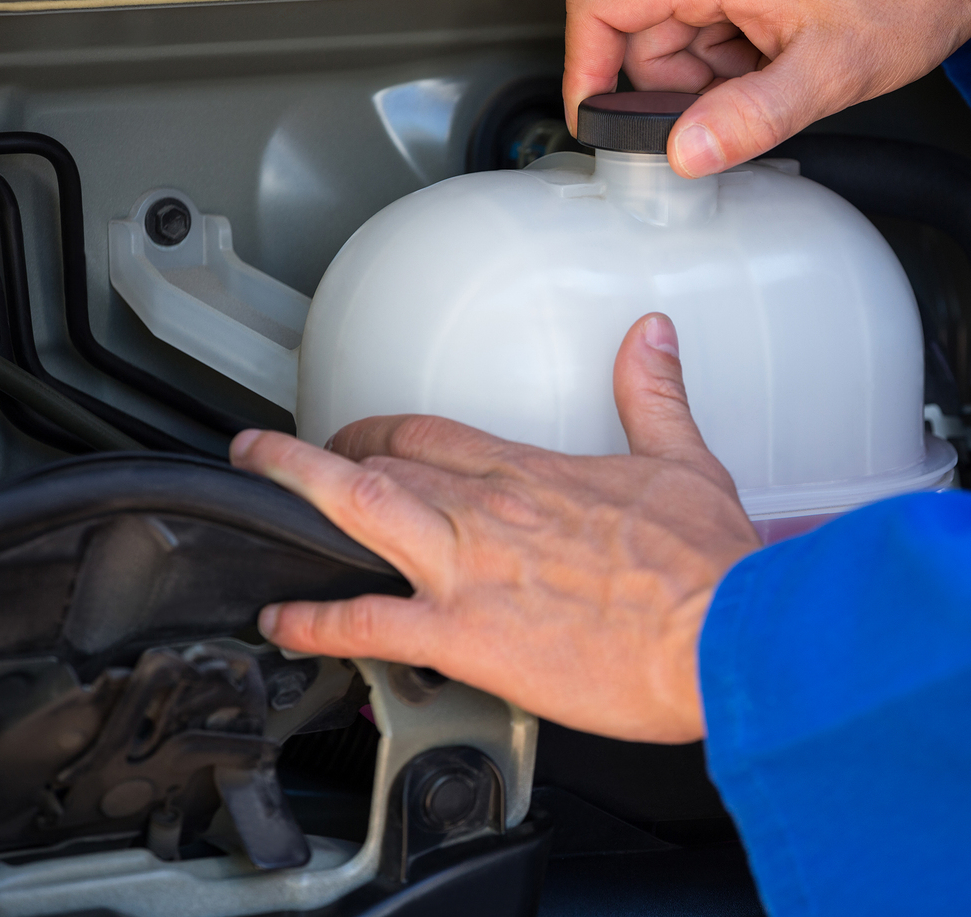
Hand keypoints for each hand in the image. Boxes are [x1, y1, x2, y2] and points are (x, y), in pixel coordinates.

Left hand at [229, 314, 759, 742]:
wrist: (720, 636)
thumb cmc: (707, 566)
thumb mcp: (685, 460)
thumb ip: (653, 394)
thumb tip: (651, 334)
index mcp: (533, 472)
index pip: (432, 432)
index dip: (382, 429)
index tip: (363, 434)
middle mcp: (487, 510)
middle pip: (380, 463)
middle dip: (323, 457)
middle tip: (286, 459)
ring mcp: (466, 571)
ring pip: (355, 511)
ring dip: (293, 491)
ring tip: (250, 483)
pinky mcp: (463, 636)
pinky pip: (365, 622)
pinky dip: (313, 620)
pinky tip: (281, 619)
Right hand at [563, 0, 970, 177]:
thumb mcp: (829, 75)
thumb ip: (748, 119)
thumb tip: (685, 152)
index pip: (601, 3)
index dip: (586, 67)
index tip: (597, 113)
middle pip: (644, 21)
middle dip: (682, 79)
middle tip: (743, 99)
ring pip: (679, 12)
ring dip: (714, 58)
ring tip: (777, 63)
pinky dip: (733, 31)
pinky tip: (781, 39)